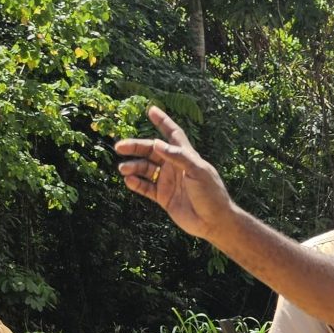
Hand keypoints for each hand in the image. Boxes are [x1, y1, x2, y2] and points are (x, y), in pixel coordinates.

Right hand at [116, 106, 236, 239]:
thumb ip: (178, 157)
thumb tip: (157, 143)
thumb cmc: (211, 194)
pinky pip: (146, 187)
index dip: (163, 122)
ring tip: (123, 169)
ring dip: (133, 167)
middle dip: (136, 147)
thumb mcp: (198, 172)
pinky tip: (129, 181)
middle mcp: (175, 166)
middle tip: (119, 146)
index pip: (173, 134)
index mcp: (186, 156)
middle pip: (151, 151)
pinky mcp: (164, 197)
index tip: (151, 110)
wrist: (213, 222)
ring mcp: (168, 181)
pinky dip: (136, 183)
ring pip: (145, 169)